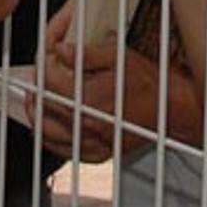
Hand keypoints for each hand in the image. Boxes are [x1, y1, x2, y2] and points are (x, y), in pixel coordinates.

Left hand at [32, 0, 145, 160]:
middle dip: (36, 90)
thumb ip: (86, 55)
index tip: (45, 57)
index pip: (50, 84)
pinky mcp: (97, 155)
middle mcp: (88, 126)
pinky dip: (51, 137)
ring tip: (38, 98)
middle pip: (42, 110)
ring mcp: (92, 144)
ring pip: (47, 134)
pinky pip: (63, 151)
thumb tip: (61, 50)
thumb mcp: (120, 57)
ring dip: (38, 114)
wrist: (171, 111)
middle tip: (38, 76)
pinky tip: (51, 125)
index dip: (43, 67)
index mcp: (91, 101)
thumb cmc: (151, 84)